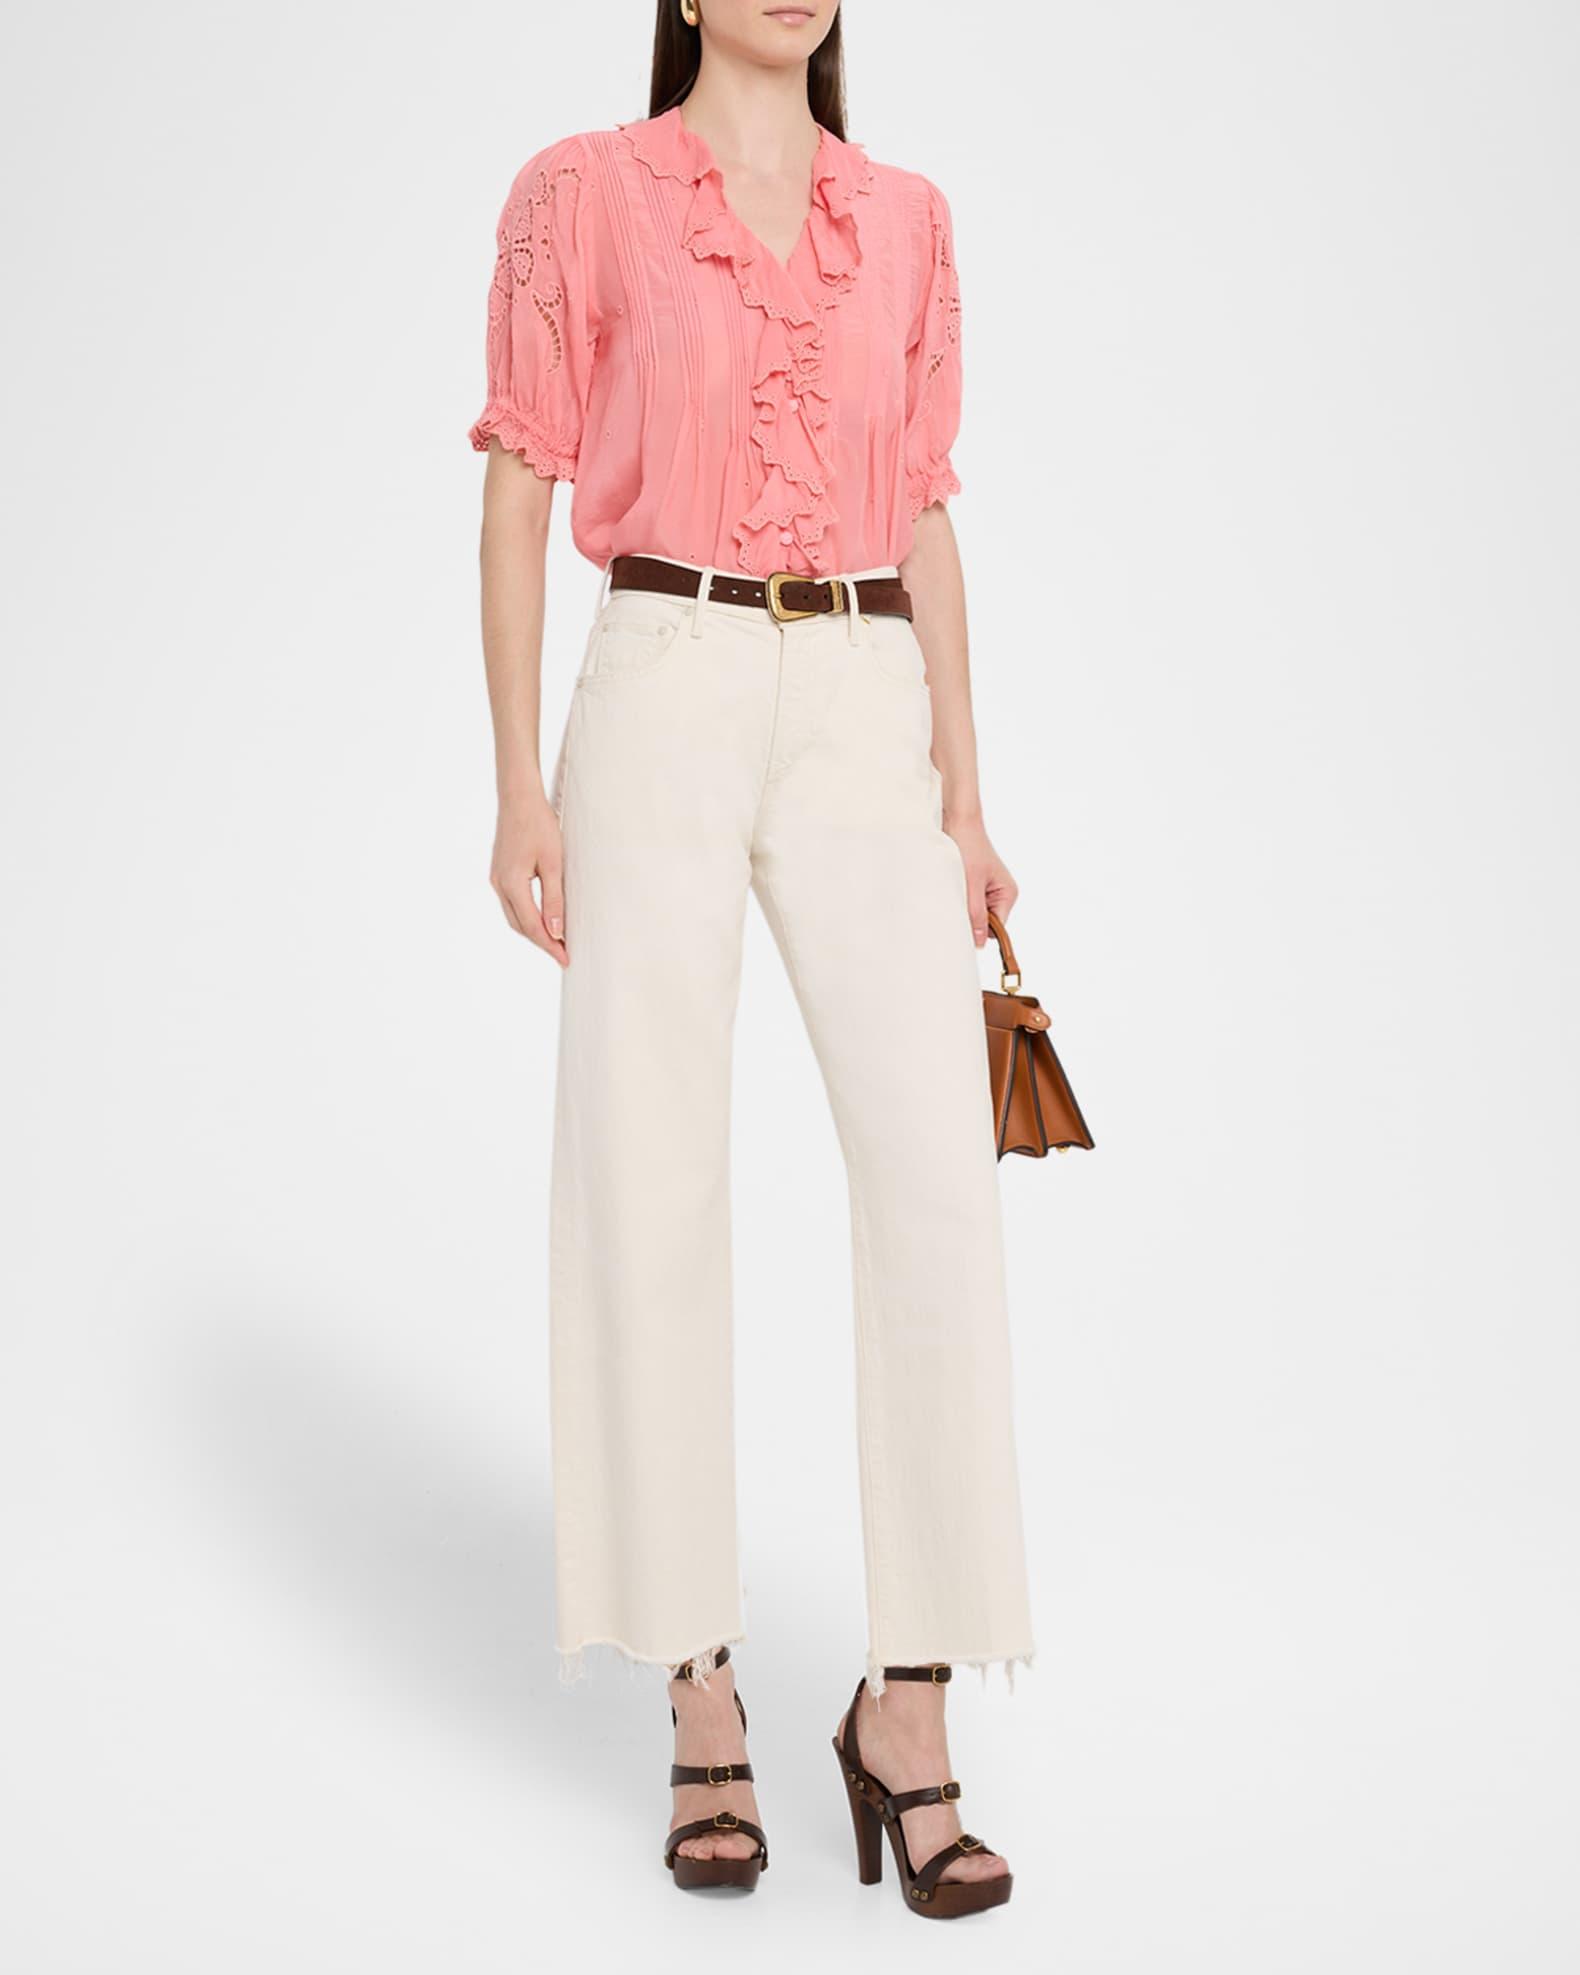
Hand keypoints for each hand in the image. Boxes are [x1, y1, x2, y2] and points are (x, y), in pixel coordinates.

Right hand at [490, 793, 567, 965]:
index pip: (532, 926)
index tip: (565, 959)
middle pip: (520, 926)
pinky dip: (526, 916)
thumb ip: (554, 899)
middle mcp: (499, 885)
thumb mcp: (553, 863)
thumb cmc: (539, 825)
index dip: (550, 945)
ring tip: (555, 941)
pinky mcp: (499, 872)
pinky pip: (512, 903)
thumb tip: (556, 930)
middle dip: (541, 942)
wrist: (518, 798)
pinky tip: (541, 918)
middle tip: (563, 954)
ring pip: (514, 916)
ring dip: (533, 931)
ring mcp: (496, 879)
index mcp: (512, 884)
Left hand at [945, 812, 1016, 946]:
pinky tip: (950, 889)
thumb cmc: (968, 845)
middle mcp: (1000, 894)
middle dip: (970, 919)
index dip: (980, 932)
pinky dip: (957, 900)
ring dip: (962, 908)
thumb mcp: (971, 884)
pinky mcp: (974, 885)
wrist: (958, 820)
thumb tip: (979, 943)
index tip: (963, 932)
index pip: (997, 929)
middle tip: (954, 909)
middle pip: (985, 923)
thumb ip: (975, 914)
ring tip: (953, 892)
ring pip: (974, 913)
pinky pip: (967, 903)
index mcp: (1008, 894)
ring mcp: (987, 890)